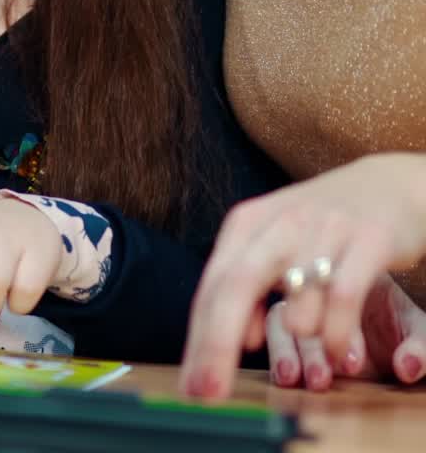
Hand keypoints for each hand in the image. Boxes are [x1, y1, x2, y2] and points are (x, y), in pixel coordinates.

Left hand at [180, 154, 425, 397]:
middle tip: (210, 393)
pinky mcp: (367, 237)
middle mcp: (277, 222)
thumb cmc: (323, 226)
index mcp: (246, 224)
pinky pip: (343, 291)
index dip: (199, 339)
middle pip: (236, 285)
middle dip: (218, 343)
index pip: (213, 286)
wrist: (386, 184)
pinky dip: (336, 330)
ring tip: (309, 371)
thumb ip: (253, 287)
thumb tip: (241, 336)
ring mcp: (322, 226)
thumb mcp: (276, 247)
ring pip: (292, 290)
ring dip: (297, 339)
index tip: (191, 387)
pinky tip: (338, 355)